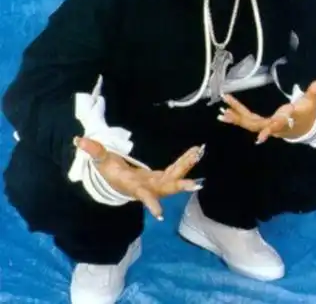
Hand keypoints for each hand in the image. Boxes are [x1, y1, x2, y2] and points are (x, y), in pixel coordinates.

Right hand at [74, 137, 204, 219]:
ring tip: (199, 153)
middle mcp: (148, 187)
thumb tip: (78, 139)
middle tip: (195, 184)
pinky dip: (186, 162)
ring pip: (175, 178)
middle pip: (166, 188)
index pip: (142, 196)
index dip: (151, 204)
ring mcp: (157, 183)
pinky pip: (176, 170)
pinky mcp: (162, 177)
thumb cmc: (109, 171)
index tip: (160, 214)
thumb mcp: (101, 161)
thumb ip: (93, 151)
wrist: (117, 178)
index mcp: (133, 185)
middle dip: (180, 185)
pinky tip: (196, 152)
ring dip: (187, 167)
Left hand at [218, 78, 315, 143]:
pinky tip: (225, 114)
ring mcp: (267, 126)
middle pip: (256, 124)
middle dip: (241, 117)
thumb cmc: (309, 111)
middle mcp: (274, 125)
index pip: (277, 124)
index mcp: (286, 119)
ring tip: (222, 112)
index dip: (269, 131)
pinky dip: (237, 118)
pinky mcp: (263, 124)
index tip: (260, 138)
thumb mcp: (314, 99)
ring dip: (235, 118)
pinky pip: (248, 122)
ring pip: (249, 124)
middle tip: (226, 108)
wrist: (307, 127)